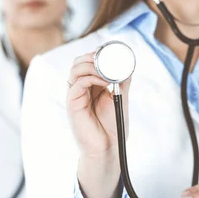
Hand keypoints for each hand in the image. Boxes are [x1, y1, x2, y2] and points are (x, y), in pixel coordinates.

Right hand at [67, 51, 132, 197]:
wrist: (108, 146)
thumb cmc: (112, 125)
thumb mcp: (120, 97)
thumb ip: (121, 80)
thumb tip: (126, 63)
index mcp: (90, 85)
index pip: (86, 61)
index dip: (96, 53)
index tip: (110, 52)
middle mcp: (80, 88)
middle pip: (78, 62)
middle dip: (92, 56)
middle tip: (107, 59)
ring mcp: (75, 95)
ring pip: (75, 69)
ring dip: (91, 65)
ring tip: (107, 71)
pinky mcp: (72, 104)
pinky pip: (77, 84)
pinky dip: (90, 77)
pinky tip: (103, 82)